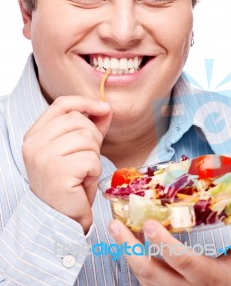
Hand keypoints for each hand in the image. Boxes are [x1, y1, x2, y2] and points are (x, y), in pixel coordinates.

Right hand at [23, 96, 111, 232]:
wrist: (60, 217)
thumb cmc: (69, 181)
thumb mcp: (77, 148)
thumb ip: (89, 126)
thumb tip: (106, 107)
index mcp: (35, 134)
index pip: (62, 104)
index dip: (86, 102)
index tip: (104, 108)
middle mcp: (34, 143)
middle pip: (79, 120)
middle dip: (93, 137)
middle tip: (87, 159)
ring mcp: (43, 157)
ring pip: (87, 138)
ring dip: (94, 156)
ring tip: (83, 172)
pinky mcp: (57, 172)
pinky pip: (91, 159)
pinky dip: (95, 171)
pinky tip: (83, 182)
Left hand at [109, 201, 230, 285]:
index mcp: (207, 277)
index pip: (183, 262)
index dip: (164, 245)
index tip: (149, 224)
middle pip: (150, 272)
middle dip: (130, 247)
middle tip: (115, 224)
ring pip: (141, 277)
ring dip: (126, 251)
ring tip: (115, 228)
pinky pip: (142, 281)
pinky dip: (132, 260)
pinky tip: (126, 241)